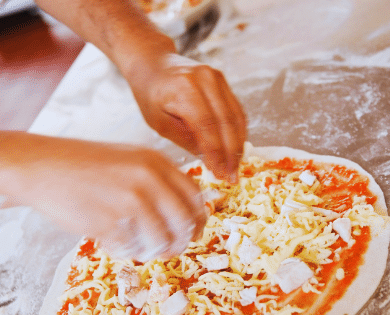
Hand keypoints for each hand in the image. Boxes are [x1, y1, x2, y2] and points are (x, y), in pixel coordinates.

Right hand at [13, 139, 206, 260]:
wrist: (40, 166)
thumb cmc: (84, 166)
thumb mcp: (128, 159)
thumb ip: (156, 180)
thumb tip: (183, 215)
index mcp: (155, 162)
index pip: (194, 197)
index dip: (198, 220)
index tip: (192, 232)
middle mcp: (147, 180)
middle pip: (183, 224)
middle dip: (180, 242)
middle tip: (168, 250)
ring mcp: (128, 201)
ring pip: (159, 241)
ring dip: (151, 250)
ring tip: (135, 246)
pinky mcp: (107, 222)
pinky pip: (130, 249)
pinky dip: (124, 251)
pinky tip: (110, 241)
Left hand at [126, 53, 246, 182]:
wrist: (153, 64)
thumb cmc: (150, 95)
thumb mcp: (158, 122)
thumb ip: (185, 139)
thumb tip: (211, 159)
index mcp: (184, 89)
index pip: (207, 126)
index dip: (216, 153)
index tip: (219, 173)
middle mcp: (205, 79)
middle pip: (226, 122)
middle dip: (231, 153)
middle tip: (232, 176)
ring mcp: (217, 78)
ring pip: (236, 117)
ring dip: (239, 144)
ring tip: (236, 167)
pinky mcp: (223, 81)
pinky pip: (236, 110)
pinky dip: (238, 131)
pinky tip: (236, 149)